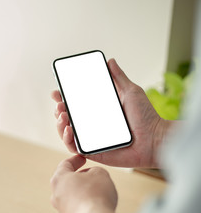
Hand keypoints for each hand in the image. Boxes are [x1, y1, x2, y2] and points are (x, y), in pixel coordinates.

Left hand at [50, 155, 118, 212]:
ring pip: (71, 195)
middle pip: (67, 181)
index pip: (65, 164)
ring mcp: (61, 208)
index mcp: (59, 178)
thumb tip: (94, 175)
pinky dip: (85, 204)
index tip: (81, 159)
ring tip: (97, 192)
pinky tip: (95, 205)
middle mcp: (56, 194)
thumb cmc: (93, 198)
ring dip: (82, 192)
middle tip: (90, 175)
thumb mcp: (100, 173)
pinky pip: (77, 208)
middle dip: (79, 177)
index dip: (75, 160)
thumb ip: (95, 170)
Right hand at [51, 58, 169, 167]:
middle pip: (68, 118)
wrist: (155, 139)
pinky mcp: (93, 151)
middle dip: (59, 110)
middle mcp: (92, 125)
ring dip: (60, 124)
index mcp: (98, 111)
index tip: (57, 92)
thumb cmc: (146, 118)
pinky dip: (67, 139)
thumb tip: (110, 61)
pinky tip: (69, 129)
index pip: (76, 104)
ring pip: (66, 132)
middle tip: (60, 105)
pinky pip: (74, 147)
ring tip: (63, 115)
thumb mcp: (131, 92)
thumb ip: (119, 77)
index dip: (63, 98)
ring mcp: (91, 138)